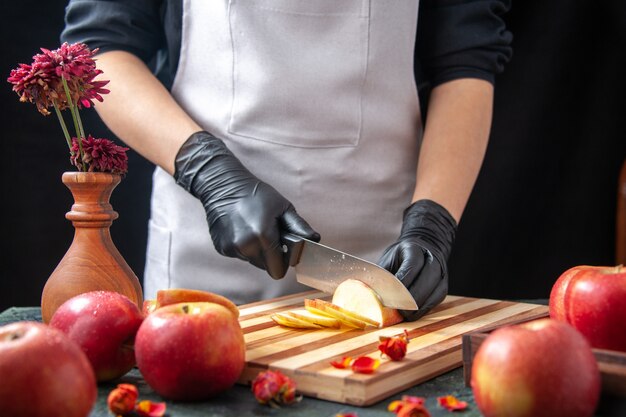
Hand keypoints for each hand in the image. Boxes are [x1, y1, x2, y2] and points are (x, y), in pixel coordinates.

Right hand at [174, 131, 319, 278]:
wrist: (223, 185)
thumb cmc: (256, 194)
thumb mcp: (283, 207)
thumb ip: (299, 227)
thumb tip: (315, 240)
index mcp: (263, 237)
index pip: (278, 270)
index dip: (284, 261)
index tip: (284, 247)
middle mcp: (246, 246)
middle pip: (266, 267)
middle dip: (271, 255)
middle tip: (270, 234)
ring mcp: (232, 248)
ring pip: (252, 261)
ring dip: (257, 251)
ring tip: (254, 229)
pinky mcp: (222, 248)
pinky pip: (240, 255)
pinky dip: (244, 246)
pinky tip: (242, 229)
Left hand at [377, 200, 456, 320]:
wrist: (423, 249)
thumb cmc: (400, 257)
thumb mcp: (389, 259)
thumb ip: (381, 275)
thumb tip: (366, 292)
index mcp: (416, 250)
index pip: (411, 268)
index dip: (399, 285)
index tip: (387, 297)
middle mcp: (433, 262)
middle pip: (423, 285)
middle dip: (407, 300)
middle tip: (392, 310)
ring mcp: (441, 276)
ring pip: (429, 297)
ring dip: (414, 309)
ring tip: (399, 314)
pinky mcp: (442, 289)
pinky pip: (432, 305)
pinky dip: (419, 312)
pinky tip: (408, 314)